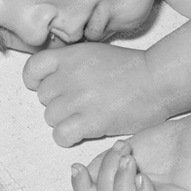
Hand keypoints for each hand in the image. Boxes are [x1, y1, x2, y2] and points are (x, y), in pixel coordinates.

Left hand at [23, 43, 169, 146]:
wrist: (158, 80)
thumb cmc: (132, 68)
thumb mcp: (95, 53)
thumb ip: (71, 63)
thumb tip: (52, 79)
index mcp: (70, 55)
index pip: (32, 70)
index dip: (37, 81)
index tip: (51, 87)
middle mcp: (69, 75)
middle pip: (43, 97)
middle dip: (58, 102)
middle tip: (81, 103)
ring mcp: (78, 98)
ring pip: (50, 117)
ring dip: (65, 121)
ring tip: (86, 116)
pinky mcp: (89, 121)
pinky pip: (60, 135)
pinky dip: (69, 137)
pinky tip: (84, 131)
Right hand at [70, 116, 190, 190]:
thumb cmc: (166, 141)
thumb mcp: (125, 149)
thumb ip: (103, 164)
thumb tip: (80, 174)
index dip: (81, 189)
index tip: (76, 166)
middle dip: (106, 174)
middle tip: (122, 148)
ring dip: (122, 184)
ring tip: (131, 159)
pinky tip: (144, 176)